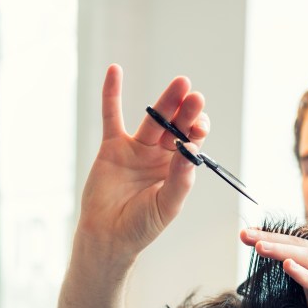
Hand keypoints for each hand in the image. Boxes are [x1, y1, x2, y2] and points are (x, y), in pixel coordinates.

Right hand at [77, 64, 208, 261]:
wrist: (107, 237)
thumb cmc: (141, 227)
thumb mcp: (167, 205)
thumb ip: (180, 178)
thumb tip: (191, 149)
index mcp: (177, 169)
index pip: (192, 142)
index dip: (197, 132)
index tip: (199, 129)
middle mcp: (160, 155)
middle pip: (176, 126)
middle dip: (187, 112)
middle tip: (196, 97)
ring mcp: (136, 148)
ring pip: (153, 118)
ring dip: (166, 100)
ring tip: (181, 83)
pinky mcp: (112, 147)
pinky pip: (111, 115)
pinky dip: (111, 93)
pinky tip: (115, 71)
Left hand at [240, 228, 307, 307]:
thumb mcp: (300, 282)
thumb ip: (289, 263)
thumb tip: (262, 247)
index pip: (293, 238)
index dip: (270, 233)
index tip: (246, 232)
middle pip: (298, 243)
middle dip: (270, 238)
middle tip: (246, 235)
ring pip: (307, 257)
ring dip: (282, 251)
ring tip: (261, 247)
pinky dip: (302, 273)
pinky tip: (287, 266)